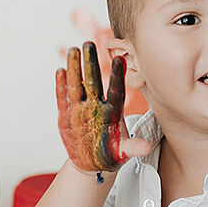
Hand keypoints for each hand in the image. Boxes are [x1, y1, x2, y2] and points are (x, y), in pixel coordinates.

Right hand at [56, 42, 147, 175]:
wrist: (93, 163)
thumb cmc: (111, 155)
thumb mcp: (123, 153)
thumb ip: (133, 148)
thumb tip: (146, 148)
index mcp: (113, 112)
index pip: (116, 90)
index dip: (118, 75)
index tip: (120, 59)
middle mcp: (96, 106)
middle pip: (93, 81)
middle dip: (91, 63)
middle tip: (90, 43)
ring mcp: (80, 109)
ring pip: (77, 85)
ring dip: (75, 68)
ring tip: (74, 50)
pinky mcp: (66, 116)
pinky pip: (63, 98)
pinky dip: (61, 85)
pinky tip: (61, 70)